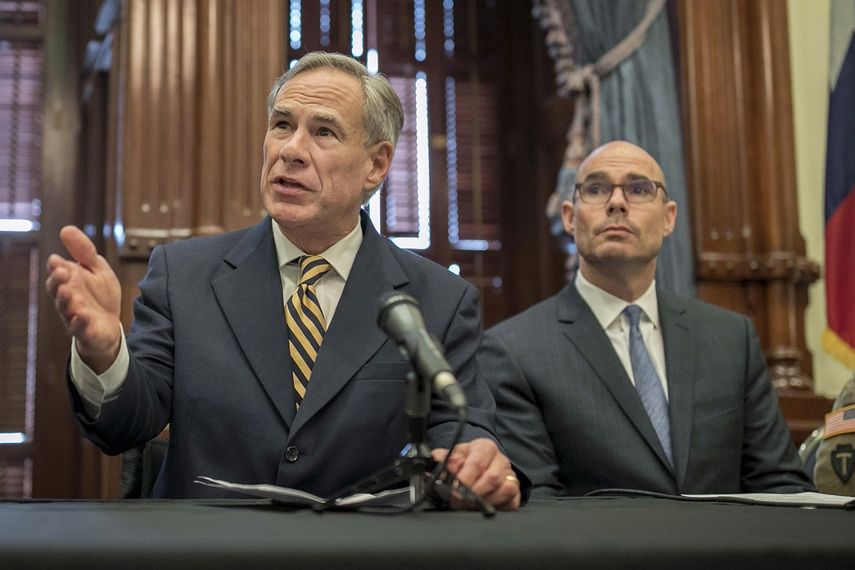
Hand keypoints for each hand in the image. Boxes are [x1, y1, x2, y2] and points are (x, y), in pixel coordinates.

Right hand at [45, 226, 121, 372]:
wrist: (110, 325)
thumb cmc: (100, 295)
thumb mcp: (97, 269)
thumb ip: (84, 251)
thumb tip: (66, 229)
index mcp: (68, 281)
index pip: (57, 272)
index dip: (56, 267)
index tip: (58, 260)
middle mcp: (67, 298)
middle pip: (56, 290)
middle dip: (58, 281)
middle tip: (62, 272)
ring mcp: (74, 315)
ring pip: (65, 309)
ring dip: (65, 301)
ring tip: (68, 292)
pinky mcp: (85, 331)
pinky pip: (79, 328)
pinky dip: (79, 323)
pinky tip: (82, 315)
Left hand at [432, 438, 520, 510]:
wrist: (480, 467)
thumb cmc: (465, 462)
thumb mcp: (452, 457)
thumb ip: (443, 458)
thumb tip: (436, 460)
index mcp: (484, 447)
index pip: (477, 463)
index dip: (464, 479)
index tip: (453, 490)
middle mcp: (500, 459)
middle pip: (491, 478)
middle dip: (473, 493)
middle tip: (459, 501)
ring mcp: (510, 475)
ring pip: (504, 489)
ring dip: (485, 501)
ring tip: (470, 504)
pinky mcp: (516, 492)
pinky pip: (513, 501)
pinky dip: (499, 506)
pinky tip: (485, 506)